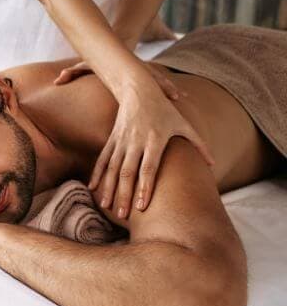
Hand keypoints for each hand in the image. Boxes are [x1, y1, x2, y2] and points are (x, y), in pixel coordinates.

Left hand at [54, 60, 183, 99]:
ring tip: (180, 99)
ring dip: (168, 89)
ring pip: (158, 80)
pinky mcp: (143, 75)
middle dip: (164, 86)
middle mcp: (136, 69)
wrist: (111, 42)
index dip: (145, 82)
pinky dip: (166, 88)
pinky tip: (177, 97)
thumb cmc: (95, 58)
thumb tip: (57, 79)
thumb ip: (72, 71)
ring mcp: (141, 71)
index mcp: (125, 67)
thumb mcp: (84, 64)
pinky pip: (157, 82)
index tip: (149, 88)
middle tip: (177, 97)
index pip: (137, 74)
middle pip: (153, 78)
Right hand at [90, 72, 214, 219]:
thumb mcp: (184, 124)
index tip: (142, 206)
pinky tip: (92, 188)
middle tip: (123, 215)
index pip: (148, 168)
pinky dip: (97, 174)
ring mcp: (121, 141)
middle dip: (124, 194)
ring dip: (109, 188)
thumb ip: (198, 144)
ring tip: (106, 206)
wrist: (138, 90)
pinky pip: (102, 159)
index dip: (145, 187)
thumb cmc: (165, 109)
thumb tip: (212, 164)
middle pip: (127, 172)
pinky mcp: (112, 139)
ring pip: (112, 168)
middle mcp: (135, 142)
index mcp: (154, 140)